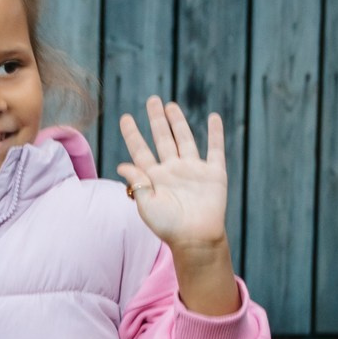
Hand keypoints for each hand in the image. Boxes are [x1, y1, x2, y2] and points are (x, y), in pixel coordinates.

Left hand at [116, 97, 228, 256]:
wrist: (195, 238)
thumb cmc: (168, 227)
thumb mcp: (146, 205)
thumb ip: (137, 182)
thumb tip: (122, 164)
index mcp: (154, 177)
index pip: (140, 150)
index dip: (133, 134)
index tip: (125, 117)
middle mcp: (172, 170)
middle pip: (163, 138)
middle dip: (157, 120)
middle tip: (152, 100)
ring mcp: (193, 170)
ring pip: (184, 139)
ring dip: (178, 122)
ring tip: (171, 105)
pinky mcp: (213, 173)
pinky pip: (215, 149)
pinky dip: (215, 133)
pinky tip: (213, 118)